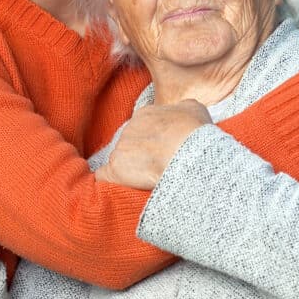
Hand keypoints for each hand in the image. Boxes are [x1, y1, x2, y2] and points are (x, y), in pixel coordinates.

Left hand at [96, 100, 211, 188]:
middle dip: (140, 155)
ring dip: (129, 171)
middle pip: (130, 144)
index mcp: (146, 114)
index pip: (142, 126)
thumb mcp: (193, 109)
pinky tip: (115, 188)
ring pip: (119, 160)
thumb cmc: (194, 132)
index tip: (160, 150)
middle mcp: (129, 127)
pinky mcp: (115, 169)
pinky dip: (108, 182)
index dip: (151, 140)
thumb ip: (181, 110)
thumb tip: (181, 117)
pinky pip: (103, 177)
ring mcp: (120, 148)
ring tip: (146, 181)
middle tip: (156, 167)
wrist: (188, 153)